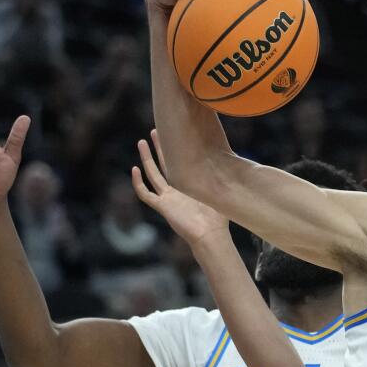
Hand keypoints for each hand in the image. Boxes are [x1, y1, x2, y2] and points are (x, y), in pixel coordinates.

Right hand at [132, 129, 227, 247]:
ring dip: (146, 159)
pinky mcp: (162, 207)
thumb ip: (220, 179)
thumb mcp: (219, 193)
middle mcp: (176, 191)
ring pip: (152, 175)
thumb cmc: (218, 219)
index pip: (178, 164)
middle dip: (158, 148)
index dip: (174, 151)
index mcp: (188, 187)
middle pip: (163, 165)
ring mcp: (167, 198)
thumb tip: (232, 162)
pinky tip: (134, 170)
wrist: (210, 235)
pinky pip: (145, 194)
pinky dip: (138, 183)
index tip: (174, 134)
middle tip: (155, 130)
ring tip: (141, 142)